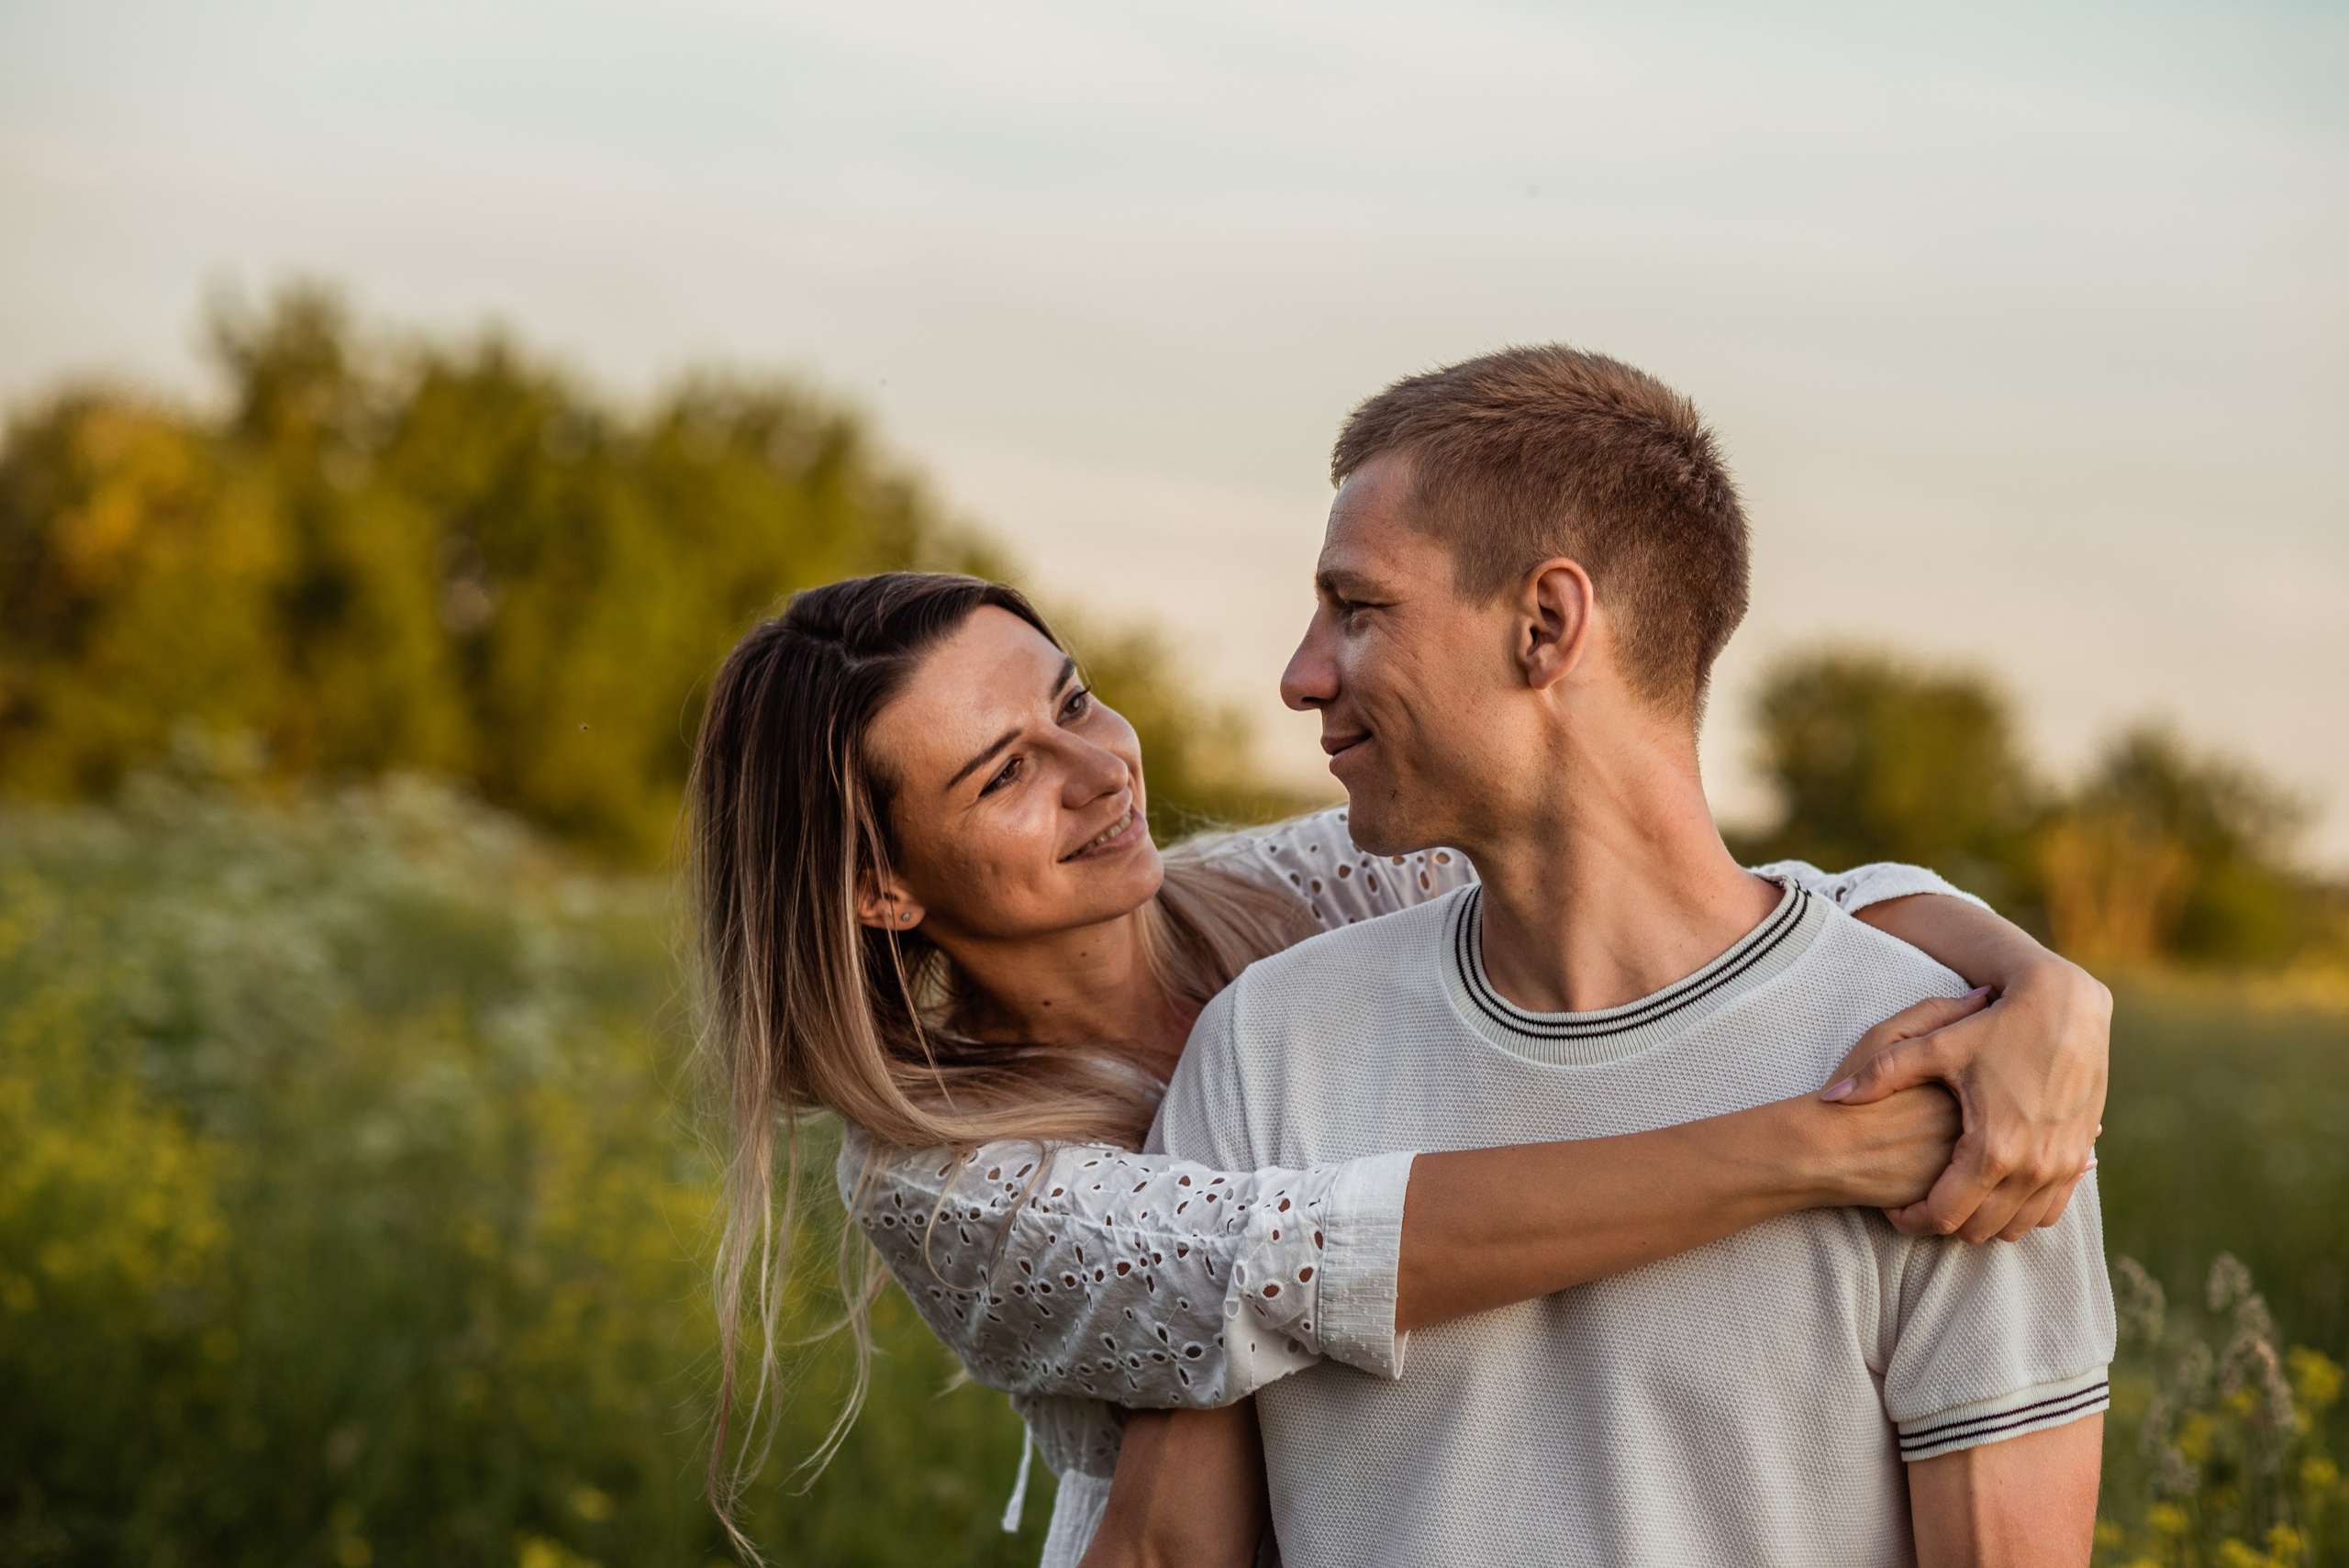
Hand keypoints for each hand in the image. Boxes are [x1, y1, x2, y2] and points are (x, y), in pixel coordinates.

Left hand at [1822, 959, 2109, 1243]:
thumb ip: (1880, 1073)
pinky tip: (1991, 1187)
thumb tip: (1831, 1097)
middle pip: (1981, 1230)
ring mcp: (2061, 1166)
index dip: (1912, 1221)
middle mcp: (2032, 1167)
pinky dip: (2019, 1207)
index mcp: (1993, 1148)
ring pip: (2017, 1226)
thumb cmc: (1998, 1025)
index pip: (1945, 1215)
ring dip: (1983, 1219)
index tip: (1894, 1210)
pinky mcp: (2076, 1157)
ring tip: (1952, 1195)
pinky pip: (2048, 1209)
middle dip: (1946, 1223)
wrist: (2069, 1008)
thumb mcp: (1935, 1045)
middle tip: (1920, 1202)